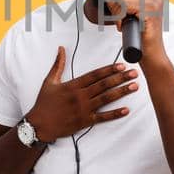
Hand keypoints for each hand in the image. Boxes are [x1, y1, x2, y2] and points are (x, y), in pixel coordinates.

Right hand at [24, 46, 138, 141]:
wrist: (39, 124)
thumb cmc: (44, 103)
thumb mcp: (49, 81)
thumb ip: (58, 64)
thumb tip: (61, 49)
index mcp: (73, 85)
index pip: (95, 75)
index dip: (109, 69)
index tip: (121, 65)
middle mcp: (80, 96)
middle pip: (104, 85)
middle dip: (120, 78)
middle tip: (134, 73)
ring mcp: (84, 109)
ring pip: (106, 99)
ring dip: (122, 92)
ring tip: (134, 86)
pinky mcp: (85, 121)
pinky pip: (103, 117)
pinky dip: (115, 114)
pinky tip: (126, 109)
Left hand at [102, 0, 166, 46]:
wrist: (152, 56)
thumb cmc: (141, 40)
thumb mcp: (126, 17)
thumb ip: (117, 4)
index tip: (124, 15)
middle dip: (118, 7)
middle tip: (123, 22)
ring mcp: (154, 5)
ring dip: (118, 14)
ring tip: (125, 25)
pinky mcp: (151, 12)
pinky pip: (125, 6)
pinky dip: (120, 17)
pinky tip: (125, 27)